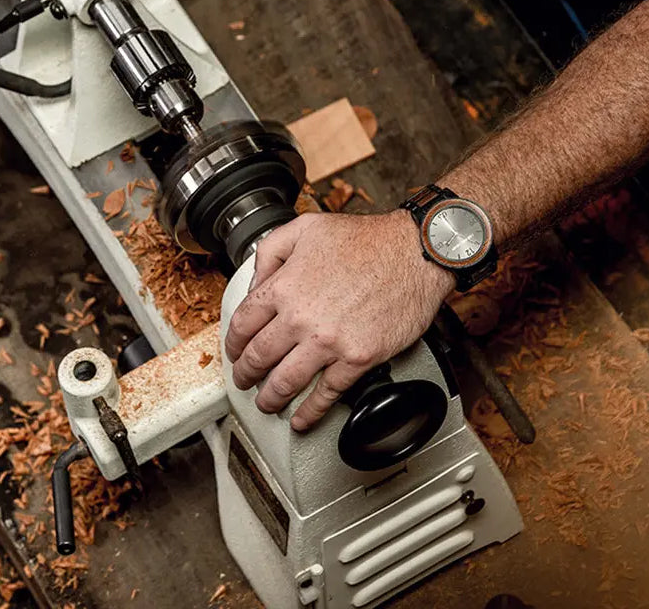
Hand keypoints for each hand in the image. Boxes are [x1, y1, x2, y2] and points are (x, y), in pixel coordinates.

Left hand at [225, 209, 454, 430]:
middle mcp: (301, 317)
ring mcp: (328, 341)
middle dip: (246, 374)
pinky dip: (311, 412)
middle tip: (245, 381)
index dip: (233, 343)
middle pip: (258, 357)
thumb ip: (270, 252)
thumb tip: (254, 282)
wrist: (415, 253)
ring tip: (267, 404)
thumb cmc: (367, 239)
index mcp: (284, 287)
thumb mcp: (305, 228)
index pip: (242, 324)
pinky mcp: (357, 358)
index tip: (234, 351)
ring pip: (285, 382)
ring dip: (271, 398)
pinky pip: (327, 393)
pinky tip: (302, 419)